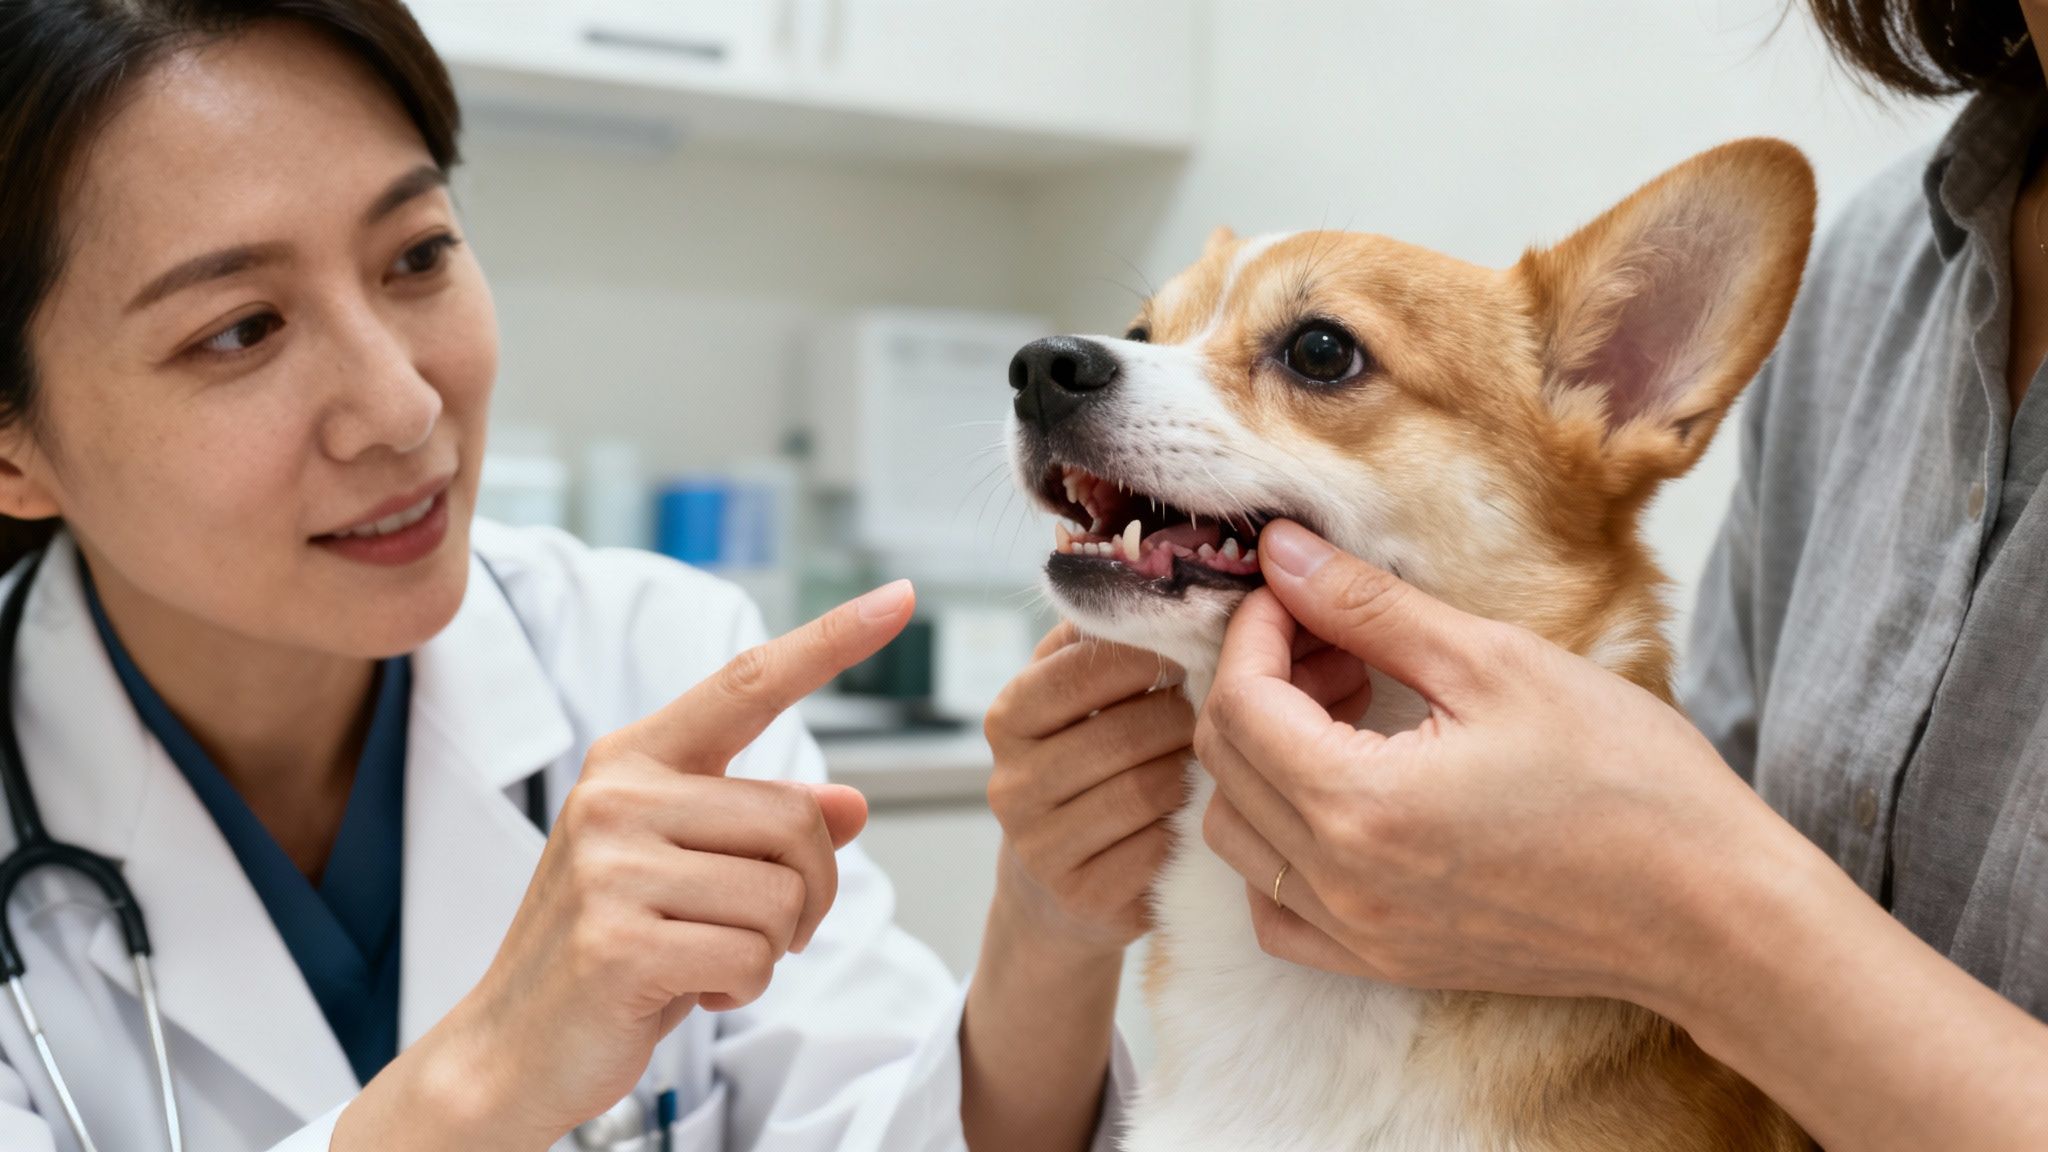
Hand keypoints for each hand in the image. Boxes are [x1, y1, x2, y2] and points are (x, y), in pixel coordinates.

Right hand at [336, 581, 914, 1151]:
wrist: (509, 1048)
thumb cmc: (614, 948)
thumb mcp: (692, 871)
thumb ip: (764, 828)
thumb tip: (852, 804)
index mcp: (635, 759)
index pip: (748, 684)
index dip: (830, 640)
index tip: (900, 597)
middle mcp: (618, 796)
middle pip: (798, 822)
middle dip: (809, 897)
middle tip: (759, 935)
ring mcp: (611, 866)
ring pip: (783, 898)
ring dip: (771, 950)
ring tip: (707, 961)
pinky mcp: (617, 941)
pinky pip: (752, 959)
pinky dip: (742, 990)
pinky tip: (688, 993)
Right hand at [981, 623, 1191, 959]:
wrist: (1058, 888)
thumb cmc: (1083, 765)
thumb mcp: (1070, 697)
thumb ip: (1094, 639)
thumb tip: (1138, 568)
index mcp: (1007, 717)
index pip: (1086, 667)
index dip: (1154, 653)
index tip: (1196, 645)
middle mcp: (1011, 782)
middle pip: (1130, 730)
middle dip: (1186, 714)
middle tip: (1224, 706)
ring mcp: (1043, 847)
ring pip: (1152, 787)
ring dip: (1197, 768)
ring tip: (1219, 753)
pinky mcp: (1085, 897)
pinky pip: (1163, 846)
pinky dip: (1192, 825)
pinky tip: (1203, 811)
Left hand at [1196, 521, 1789, 1007]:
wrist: (1713, 912)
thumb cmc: (1629, 780)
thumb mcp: (1495, 662)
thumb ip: (1369, 607)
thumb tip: (1281, 554)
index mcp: (1360, 805)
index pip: (1238, 704)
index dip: (1253, 631)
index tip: (1298, 591)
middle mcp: (1341, 884)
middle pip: (1225, 767)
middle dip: (1257, 683)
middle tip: (1332, 638)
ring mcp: (1360, 934)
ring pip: (1239, 838)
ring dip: (1267, 759)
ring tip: (1348, 705)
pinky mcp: (1388, 961)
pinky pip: (1278, 912)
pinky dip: (1281, 847)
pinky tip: (1346, 793)